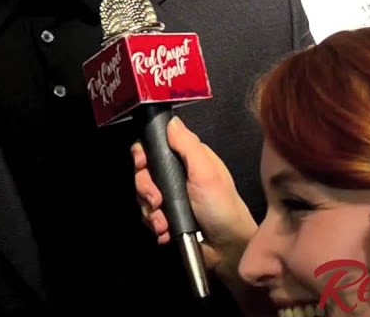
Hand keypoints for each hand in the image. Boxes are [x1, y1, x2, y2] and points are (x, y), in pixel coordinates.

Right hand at [130, 116, 256, 277]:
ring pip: (144, 198)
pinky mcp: (169, 218)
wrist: (227, 249)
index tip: (141, 163)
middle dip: (145, 189)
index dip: (142, 154)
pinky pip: (149, 217)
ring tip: (164, 224)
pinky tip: (165, 232)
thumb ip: (187, 145)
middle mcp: (177, 175)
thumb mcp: (205, 171)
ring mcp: (172, 198)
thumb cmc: (220, 205)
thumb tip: (170, 120)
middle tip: (157, 202)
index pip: (155, 146)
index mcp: (187, 158)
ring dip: (151, 212)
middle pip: (144, 173)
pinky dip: (155, 226)